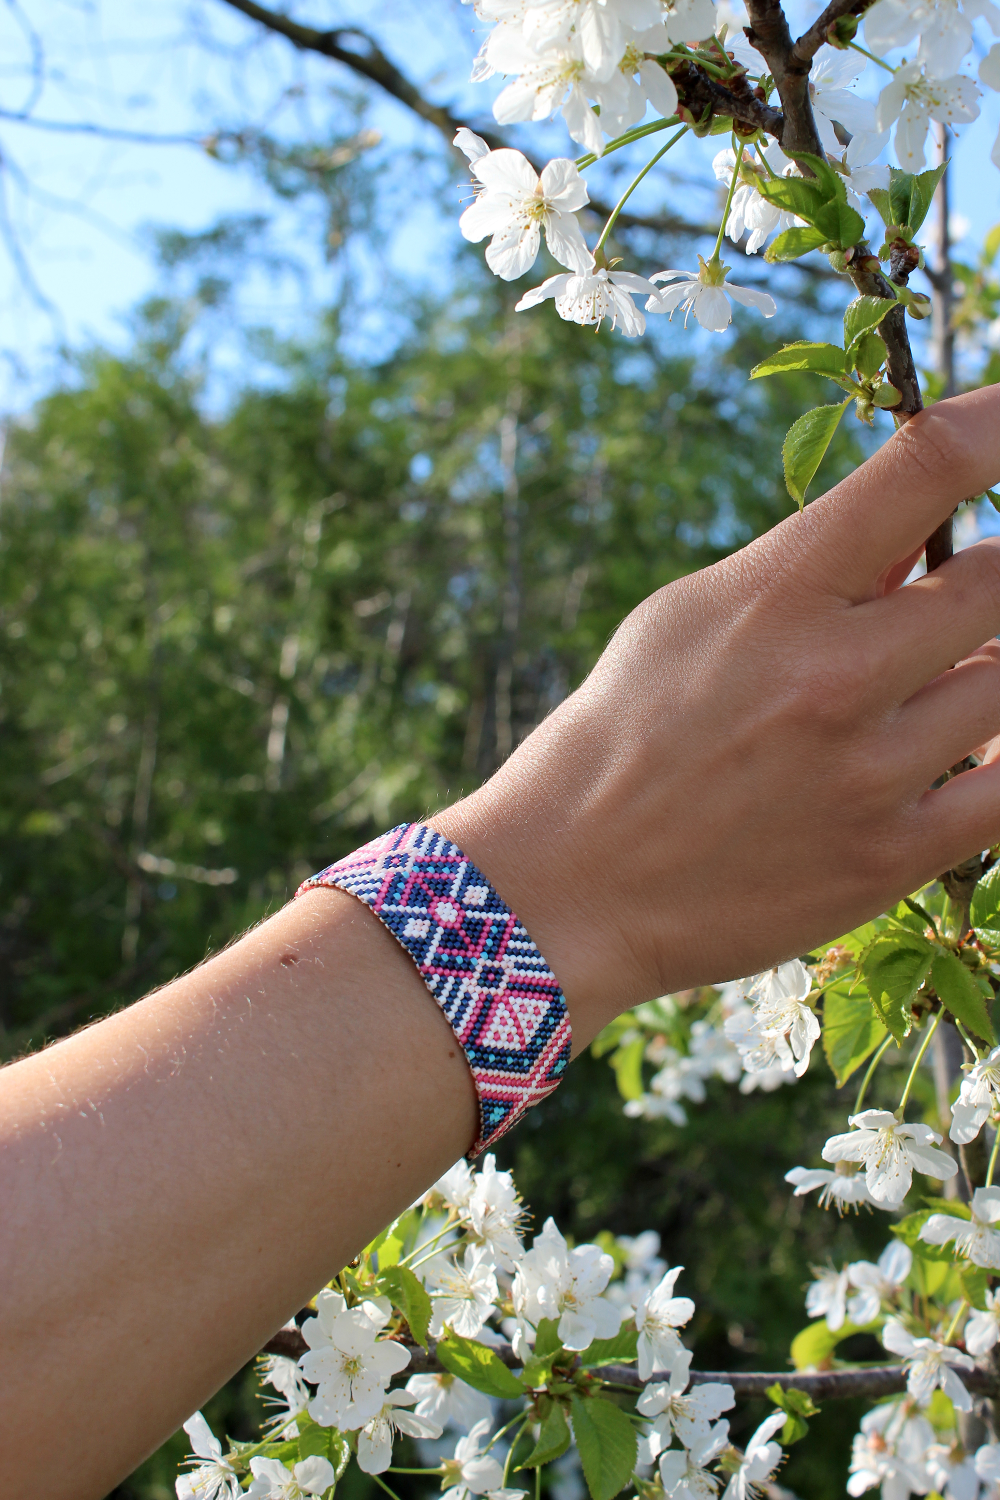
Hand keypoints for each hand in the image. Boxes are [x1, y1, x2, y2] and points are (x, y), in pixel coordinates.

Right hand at [434, 386, 999, 1047]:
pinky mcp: (890, 858)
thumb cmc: (620, 736)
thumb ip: (804, 574)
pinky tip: (972, 751)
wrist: (571, 887)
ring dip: (995, 671)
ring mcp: (870, 772)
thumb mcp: (687, 619)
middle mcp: (834, 675)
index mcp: (776, 595)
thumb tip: (916, 544)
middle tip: (968, 598)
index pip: (929, 465)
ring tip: (944, 684)